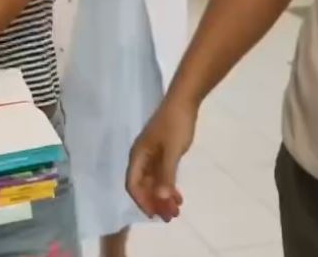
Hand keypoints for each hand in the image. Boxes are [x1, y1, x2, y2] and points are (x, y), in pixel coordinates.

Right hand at [126, 97, 195, 221]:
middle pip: (144, 186)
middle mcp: (142, 157)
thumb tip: (160, 199)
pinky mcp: (162, 152)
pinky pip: (162, 175)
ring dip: (163, 196)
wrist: (184, 101)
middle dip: (155, 202)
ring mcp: (152, 155)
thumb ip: (166, 175)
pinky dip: (169, 186)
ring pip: (154, 182)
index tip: (154, 215)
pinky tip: (178, 196)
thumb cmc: (175, 124)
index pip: (133, 184)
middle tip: (170, 217)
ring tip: (177, 210)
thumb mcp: (172, 151)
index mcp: (138, 155)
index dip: (142, 201)